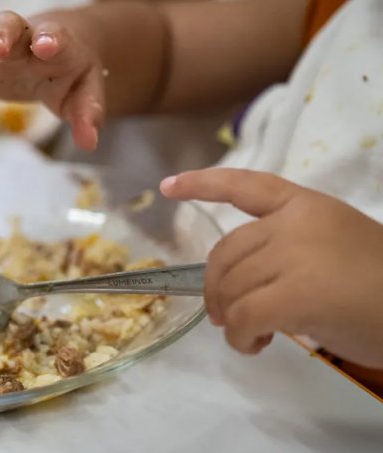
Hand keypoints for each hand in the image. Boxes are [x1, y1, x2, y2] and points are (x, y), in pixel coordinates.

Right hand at [0, 10, 105, 150]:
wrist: (52, 46)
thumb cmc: (70, 69)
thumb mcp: (87, 91)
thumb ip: (88, 113)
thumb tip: (89, 142)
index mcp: (54, 40)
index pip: (52, 33)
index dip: (49, 38)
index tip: (46, 46)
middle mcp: (18, 39)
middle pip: (4, 24)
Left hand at [161, 168, 382, 368]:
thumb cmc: (382, 287)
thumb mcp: (336, 249)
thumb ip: (290, 249)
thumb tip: (239, 285)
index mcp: (307, 205)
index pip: (246, 184)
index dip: (202, 185)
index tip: (168, 187)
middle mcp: (296, 223)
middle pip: (225, 253)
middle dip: (215, 289)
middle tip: (224, 316)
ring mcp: (296, 254)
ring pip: (230, 288)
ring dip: (230, 319)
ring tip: (252, 335)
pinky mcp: (297, 293)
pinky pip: (243, 317)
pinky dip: (239, 337)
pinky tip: (254, 345)